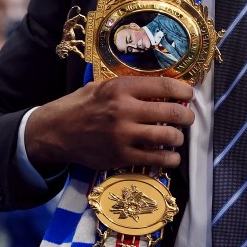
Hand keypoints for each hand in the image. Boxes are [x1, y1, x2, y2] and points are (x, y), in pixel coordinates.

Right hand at [24, 75, 194, 171]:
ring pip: (168, 137)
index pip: (163, 87)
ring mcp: (124, 136)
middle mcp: (124, 110)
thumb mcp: (103, 87)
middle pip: (171, 113)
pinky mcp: (121, 157)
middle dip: (187, 116)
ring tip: (176, 137)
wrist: (56, 132)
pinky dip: (169, 159)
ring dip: (179, 138)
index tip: (190, 95)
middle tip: (188, 118)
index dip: (184, 91)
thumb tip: (163, 89)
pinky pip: (155, 159)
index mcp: (121, 88)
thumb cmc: (82, 105)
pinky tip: (171, 157)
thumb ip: (130, 88)